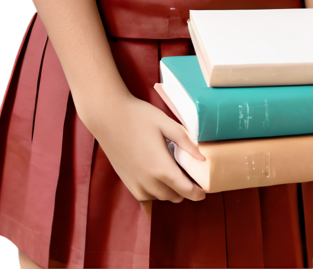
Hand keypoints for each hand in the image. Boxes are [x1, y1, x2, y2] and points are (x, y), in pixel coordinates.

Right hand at [82, 92, 206, 203]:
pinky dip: (155, 191)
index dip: (198, 193)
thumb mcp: (166, 123)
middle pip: (175, 196)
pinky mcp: (127, 182)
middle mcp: (149, 181)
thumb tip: (202, 158)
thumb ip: (185, 142)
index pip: (186, 191)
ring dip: (169, 190)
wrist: (108, 116)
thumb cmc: (138, 116)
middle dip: (184, 189)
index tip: (204, 190)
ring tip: (171, 170)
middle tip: (187, 173)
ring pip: (160, 198)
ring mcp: (136, 184)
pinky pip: (146, 196)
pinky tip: (156, 175)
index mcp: (162, 168)